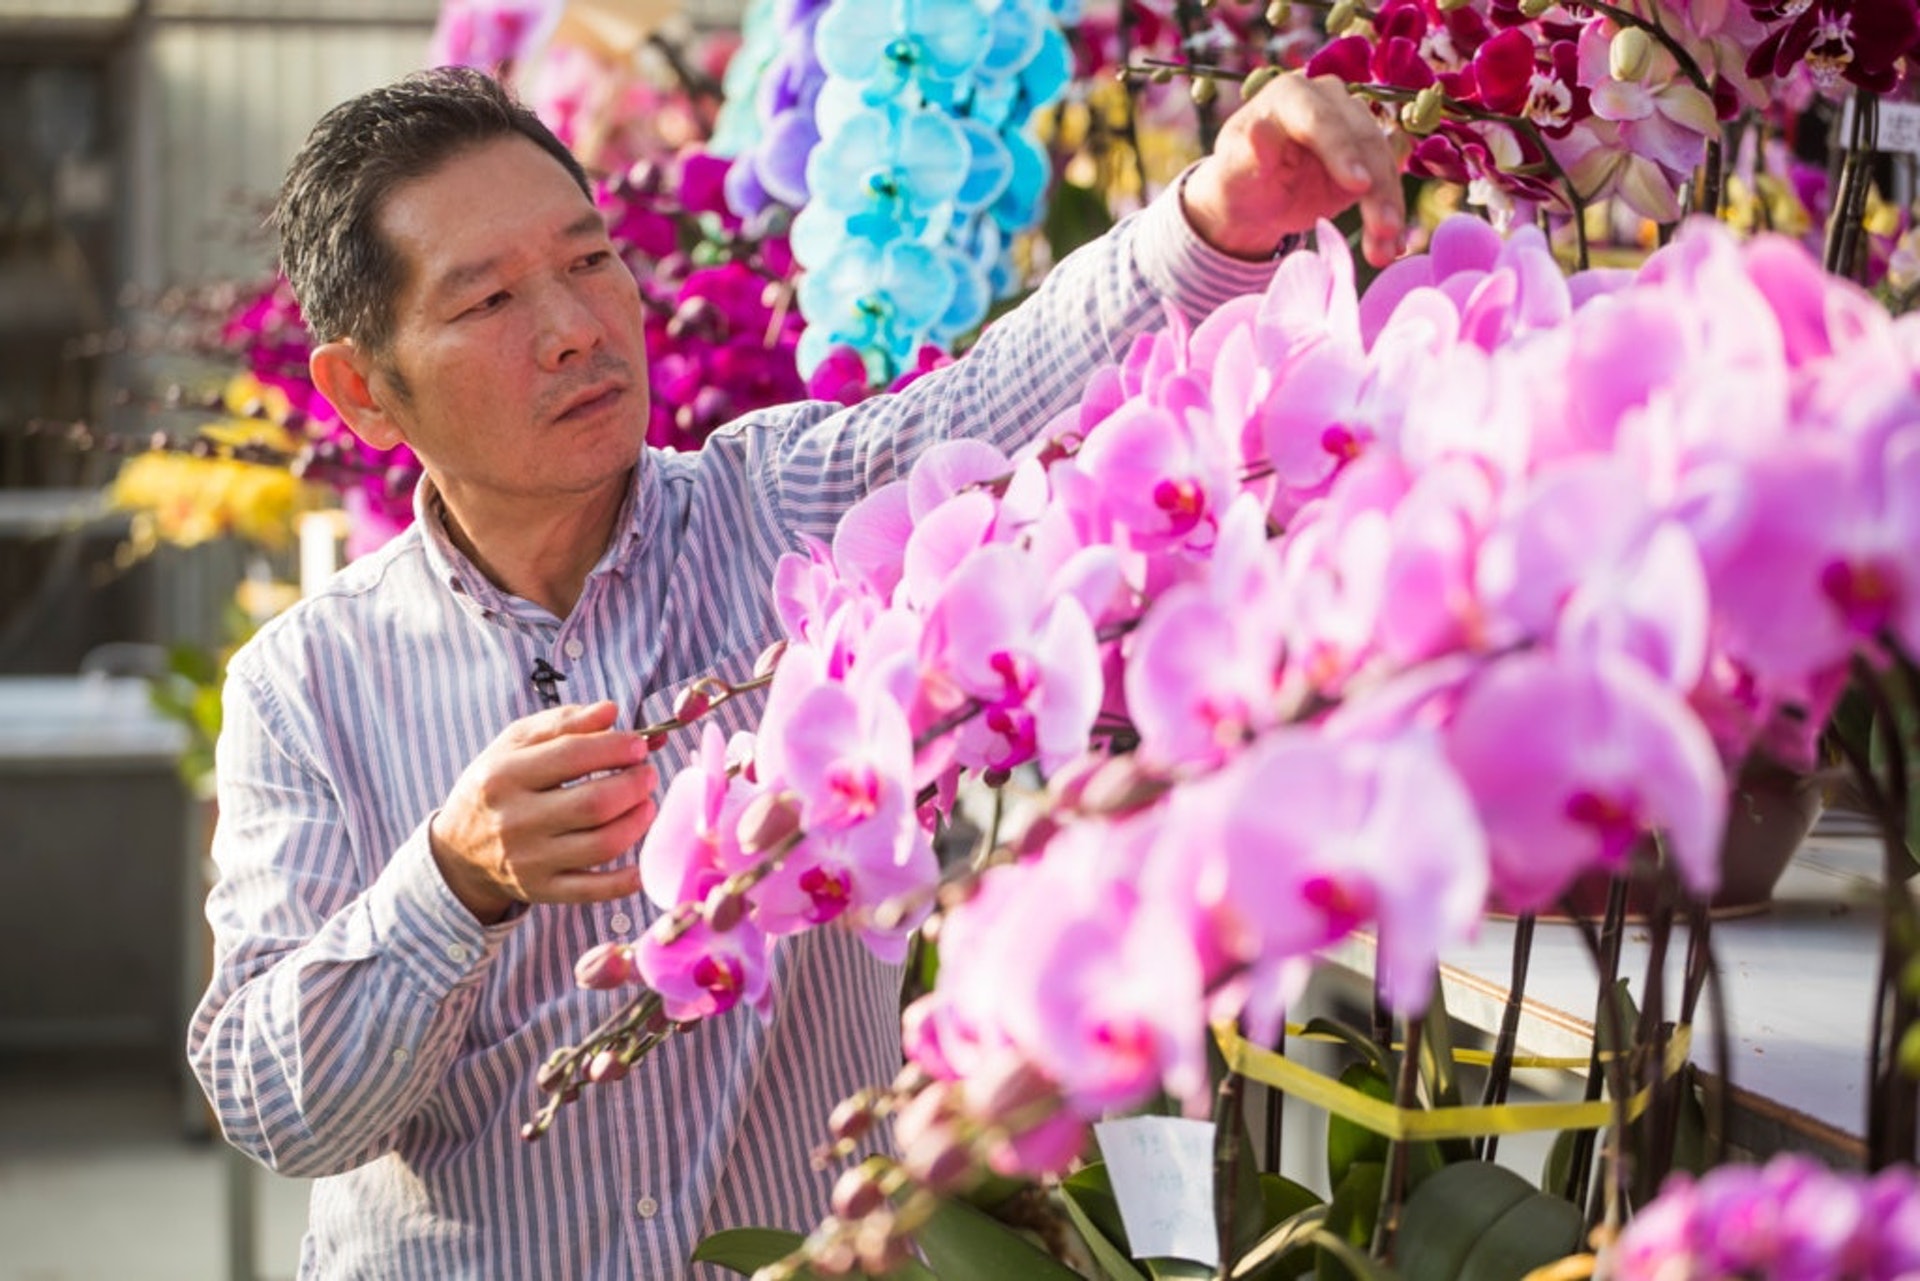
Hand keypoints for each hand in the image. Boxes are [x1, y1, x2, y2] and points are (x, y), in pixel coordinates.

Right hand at [429, 701, 657, 922]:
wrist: (457, 853)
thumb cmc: (495, 787)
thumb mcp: (512, 745)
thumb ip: (561, 723)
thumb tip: (610, 711)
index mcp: (503, 776)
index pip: (572, 755)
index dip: (615, 747)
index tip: (639, 745)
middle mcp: (515, 820)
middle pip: (594, 803)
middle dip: (634, 784)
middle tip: (647, 773)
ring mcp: (530, 860)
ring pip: (602, 844)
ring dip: (637, 822)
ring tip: (646, 804)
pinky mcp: (543, 890)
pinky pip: (593, 890)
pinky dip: (625, 881)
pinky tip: (642, 865)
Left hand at [1182, 71, 1406, 268]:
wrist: (1254, 197)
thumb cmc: (1239, 178)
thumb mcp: (1233, 170)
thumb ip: (1248, 153)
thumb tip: (1259, 130)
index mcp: (1291, 95)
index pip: (1320, 119)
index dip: (1342, 152)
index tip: (1359, 185)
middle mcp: (1329, 100)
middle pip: (1362, 139)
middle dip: (1377, 186)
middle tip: (1385, 227)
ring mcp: (1353, 125)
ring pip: (1381, 163)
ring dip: (1388, 207)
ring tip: (1386, 250)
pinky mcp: (1368, 157)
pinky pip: (1385, 184)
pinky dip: (1389, 216)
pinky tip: (1391, 247)